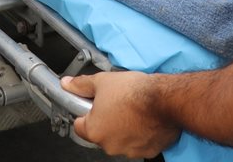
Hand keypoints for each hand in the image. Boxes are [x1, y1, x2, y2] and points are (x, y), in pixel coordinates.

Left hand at [62, 72, 180, 157]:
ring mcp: (129, 151)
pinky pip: (139, 143)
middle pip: (101, 133)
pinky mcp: (148, 151)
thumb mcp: (102, 81)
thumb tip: (68, 84)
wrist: (165, 99)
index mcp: (94, 131)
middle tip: (115, 103)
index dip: (85, 112)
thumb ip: (81, 85)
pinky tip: (144, 119)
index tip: (92, 104)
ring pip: (120, 139)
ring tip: (132, 109)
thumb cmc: (135, 92)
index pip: (79, 125)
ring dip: (123, 128)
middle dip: (106, 119)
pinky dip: (140, 133)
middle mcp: (109, 146)